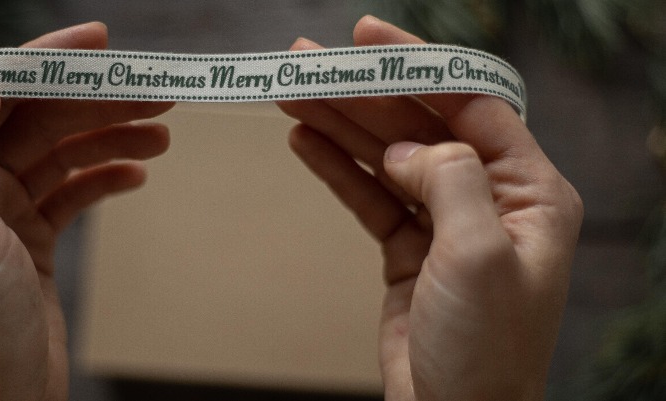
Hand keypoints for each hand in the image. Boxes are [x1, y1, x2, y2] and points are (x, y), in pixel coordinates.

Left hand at [0, 23, 172, 400]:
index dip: (43, 60)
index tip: (97, 42)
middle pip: (38, 120)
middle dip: (96, 102)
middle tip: (155, 92)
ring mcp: (2, 212)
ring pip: (62, 153)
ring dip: (110, 138)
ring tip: (161, 133)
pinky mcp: (33, 237)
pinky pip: (73, 191)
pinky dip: (105, 178)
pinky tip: (137, 176)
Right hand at [278, 16, 582, 400]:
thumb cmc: (484, 349)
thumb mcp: (480, 252)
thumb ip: (450, 179)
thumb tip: (407, 146)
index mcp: (530, 191)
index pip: (470, 104)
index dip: (417, 64)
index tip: (366, 36)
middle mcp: (490, 199)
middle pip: (418, 125)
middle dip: (363, 92)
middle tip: (308, 62)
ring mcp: (445, 224)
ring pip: (385, 158)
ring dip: (339, 125)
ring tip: (292, 93)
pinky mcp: (408, 250)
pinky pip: (369, 197)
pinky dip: (336, 169)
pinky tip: (305, 141)